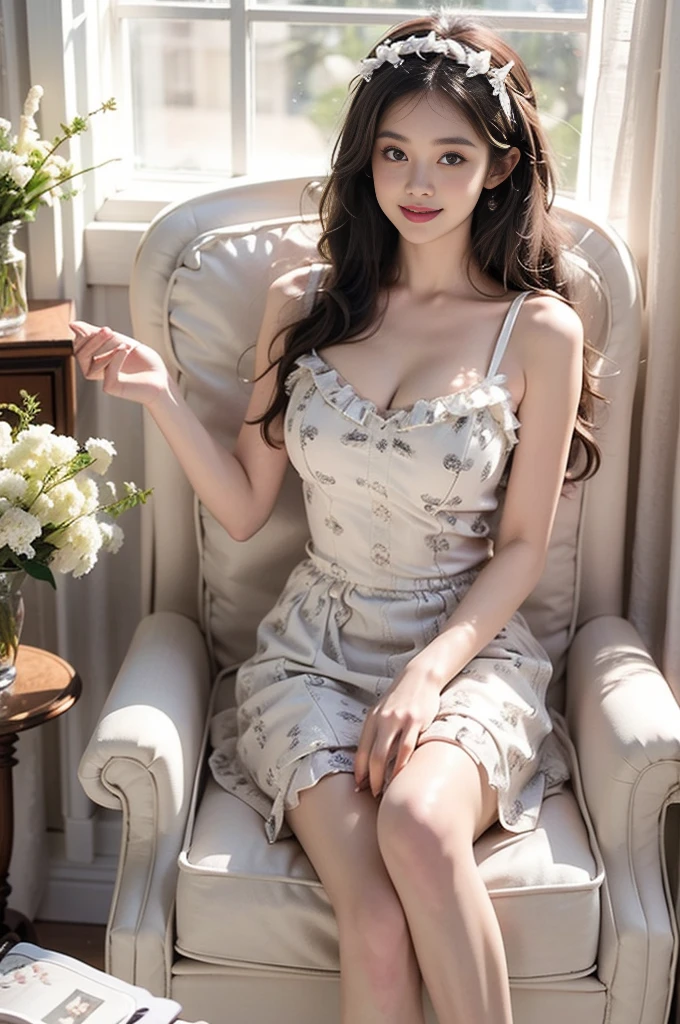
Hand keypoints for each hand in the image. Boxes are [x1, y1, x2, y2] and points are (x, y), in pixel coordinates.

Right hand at [70, 320, 170, 406]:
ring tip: (124, 344)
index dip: (86, 335)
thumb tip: (71, 325)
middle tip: (108, 330)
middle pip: (80, 354)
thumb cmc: (144, 362)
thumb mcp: (120, 341)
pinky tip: (126, 350)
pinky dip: (116, 357)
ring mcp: (103, 380)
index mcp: (96, 359)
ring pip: (90, 364)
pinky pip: (107, 371)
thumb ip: (97, 334)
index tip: (105, 329)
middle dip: (92, 340)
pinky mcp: (112, 387)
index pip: (79, 346)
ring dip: (105, 348)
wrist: (162, 379)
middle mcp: (97, 371)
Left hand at [354, 662, 442, 797]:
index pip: (360, 751)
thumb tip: (369, 759)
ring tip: (386, 791)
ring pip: (387, 755)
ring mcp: (399, 720)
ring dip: (385, 777)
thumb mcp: (381, 711)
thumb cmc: (399, 698)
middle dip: (371, 779)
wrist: (419, 677)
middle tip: (373, 794)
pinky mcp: (415, 721)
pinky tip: (401, 776)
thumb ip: (375, 731)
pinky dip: (402, 765)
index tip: (359, 786)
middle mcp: (382, 720)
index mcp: (371, 719)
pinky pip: (407, 748)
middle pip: (372, 756)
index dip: (359, 772)